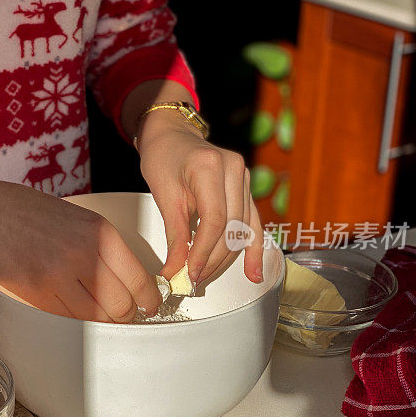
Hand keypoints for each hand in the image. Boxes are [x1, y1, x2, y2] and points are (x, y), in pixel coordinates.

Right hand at [0, 179, 161, 322]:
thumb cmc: (34, 214)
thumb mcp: (80, 219)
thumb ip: (105, 248)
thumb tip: (131, 282)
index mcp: (101, 233)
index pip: (139, 280)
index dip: (149, 301)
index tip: (150, 307)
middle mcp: (84, 254)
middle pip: (121, 306)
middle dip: (125, 315)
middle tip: (123, 314)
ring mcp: (59, 276)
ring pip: (95, 317)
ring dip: (100, 320)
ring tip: (97, 312)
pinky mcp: (37, 292)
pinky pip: (68, 317)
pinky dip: (75, 317)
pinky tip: (72, 306)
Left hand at [136, 110, 263, 285]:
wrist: (172, 135)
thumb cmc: (162, 158)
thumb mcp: (163, 195)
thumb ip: (174, 235)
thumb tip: (175, 270)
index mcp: (210, 167)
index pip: (214, 220)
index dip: (203, 251)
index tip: (190, 273)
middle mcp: (234, 170)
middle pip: (231, 228)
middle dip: (212, 259)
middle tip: (193, 280)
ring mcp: (244, 178)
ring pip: (242, 229)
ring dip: (225, 258)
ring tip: (207, 278)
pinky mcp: (246, 188)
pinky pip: (252, 223)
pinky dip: (251, 248)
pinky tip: (253, 272)